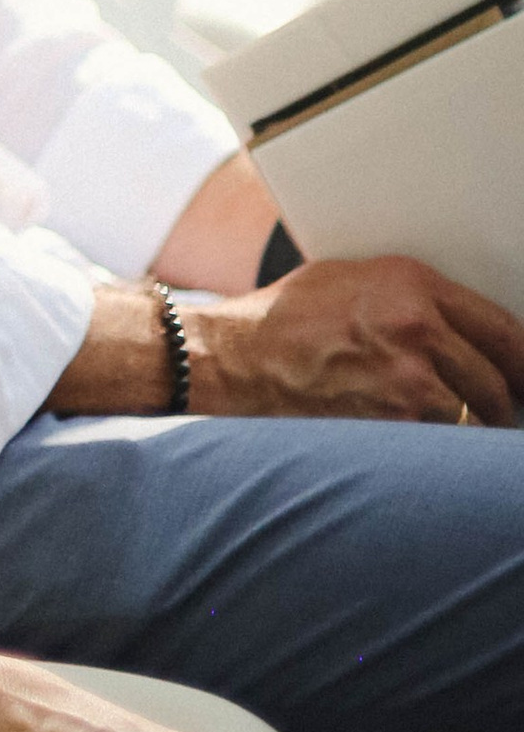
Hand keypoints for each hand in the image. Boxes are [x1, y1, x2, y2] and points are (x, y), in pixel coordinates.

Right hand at [187, 254, 523, 425]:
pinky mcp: (391, 425)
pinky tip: (416, 447)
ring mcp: (407, 381)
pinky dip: (434, 451)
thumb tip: (464, 330)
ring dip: (467, 432)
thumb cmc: (286, 320)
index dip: (522, 362)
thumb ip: (412, 299)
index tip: (523, 376)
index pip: (504, 330)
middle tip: (498, 412)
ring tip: (446, 432)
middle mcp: (417, 328)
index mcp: (412, 285)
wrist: (235, 359)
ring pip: (473, 421)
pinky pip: (437, 446)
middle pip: (497, 381)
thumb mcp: (352, 280)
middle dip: (502, 404)